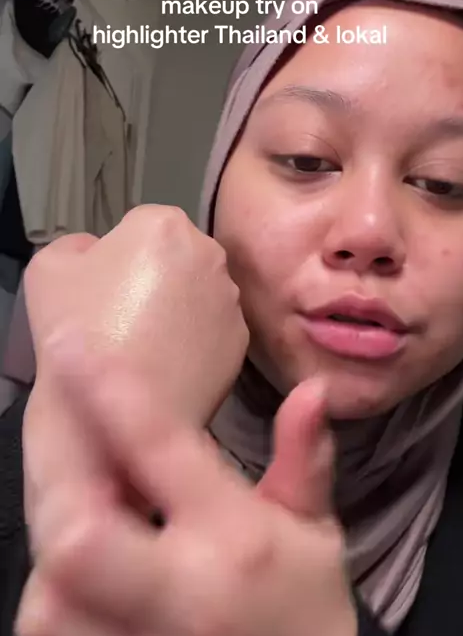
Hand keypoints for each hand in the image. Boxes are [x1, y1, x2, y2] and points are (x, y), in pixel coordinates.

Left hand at [16, 338, 356, 635]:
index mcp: (236, 539)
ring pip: (49, 608)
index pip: (159, 449)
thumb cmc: (310, 611)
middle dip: (58, 485)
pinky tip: (87, 598)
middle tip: (69, 456)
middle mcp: (184, 596)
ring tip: (81, 529)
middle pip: (77, 537)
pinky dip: (62, 627)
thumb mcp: (316, 530)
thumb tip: (313, 389)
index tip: (70, 346)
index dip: (107, 390)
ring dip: (51, 561)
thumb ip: (304, 457)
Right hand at [25, 204, 248, 425]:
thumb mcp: (48, 269)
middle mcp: (209, 253)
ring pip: (197, 294)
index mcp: (164, 223)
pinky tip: (167, 368)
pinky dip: (195, 343)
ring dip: (178, 309)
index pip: (139, 228)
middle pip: (176, 257)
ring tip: (146, 348)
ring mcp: (230, 300)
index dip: (117, 259)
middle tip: (123, 318)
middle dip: (155, 277)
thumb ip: (77, 246)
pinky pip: (212, 332)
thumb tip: (97, 252)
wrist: (119, 411)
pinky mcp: (241, 342)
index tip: (104, 291)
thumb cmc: (79, 332)